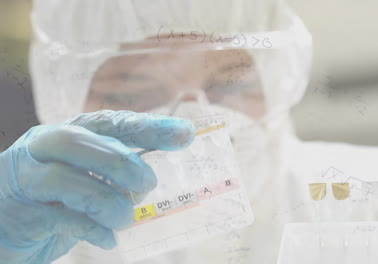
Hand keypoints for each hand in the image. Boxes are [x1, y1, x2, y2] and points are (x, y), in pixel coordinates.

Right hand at [0, 110, 194, 263]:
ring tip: (126, 218)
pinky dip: (92, 229)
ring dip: (108, 201)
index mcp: (65, 135)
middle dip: (123, 163)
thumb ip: (109, 175)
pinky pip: (60, 219)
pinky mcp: (19, 215)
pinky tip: (108, 239)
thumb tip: (147, 181)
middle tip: (148, 185)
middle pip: (82, 141)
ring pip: (68, 179)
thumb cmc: (49, 201)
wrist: (2, 228)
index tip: (185, 133)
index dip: (149, 126)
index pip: (110, 122)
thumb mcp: (82, 180)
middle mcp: (42, 148)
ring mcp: (26, 180)